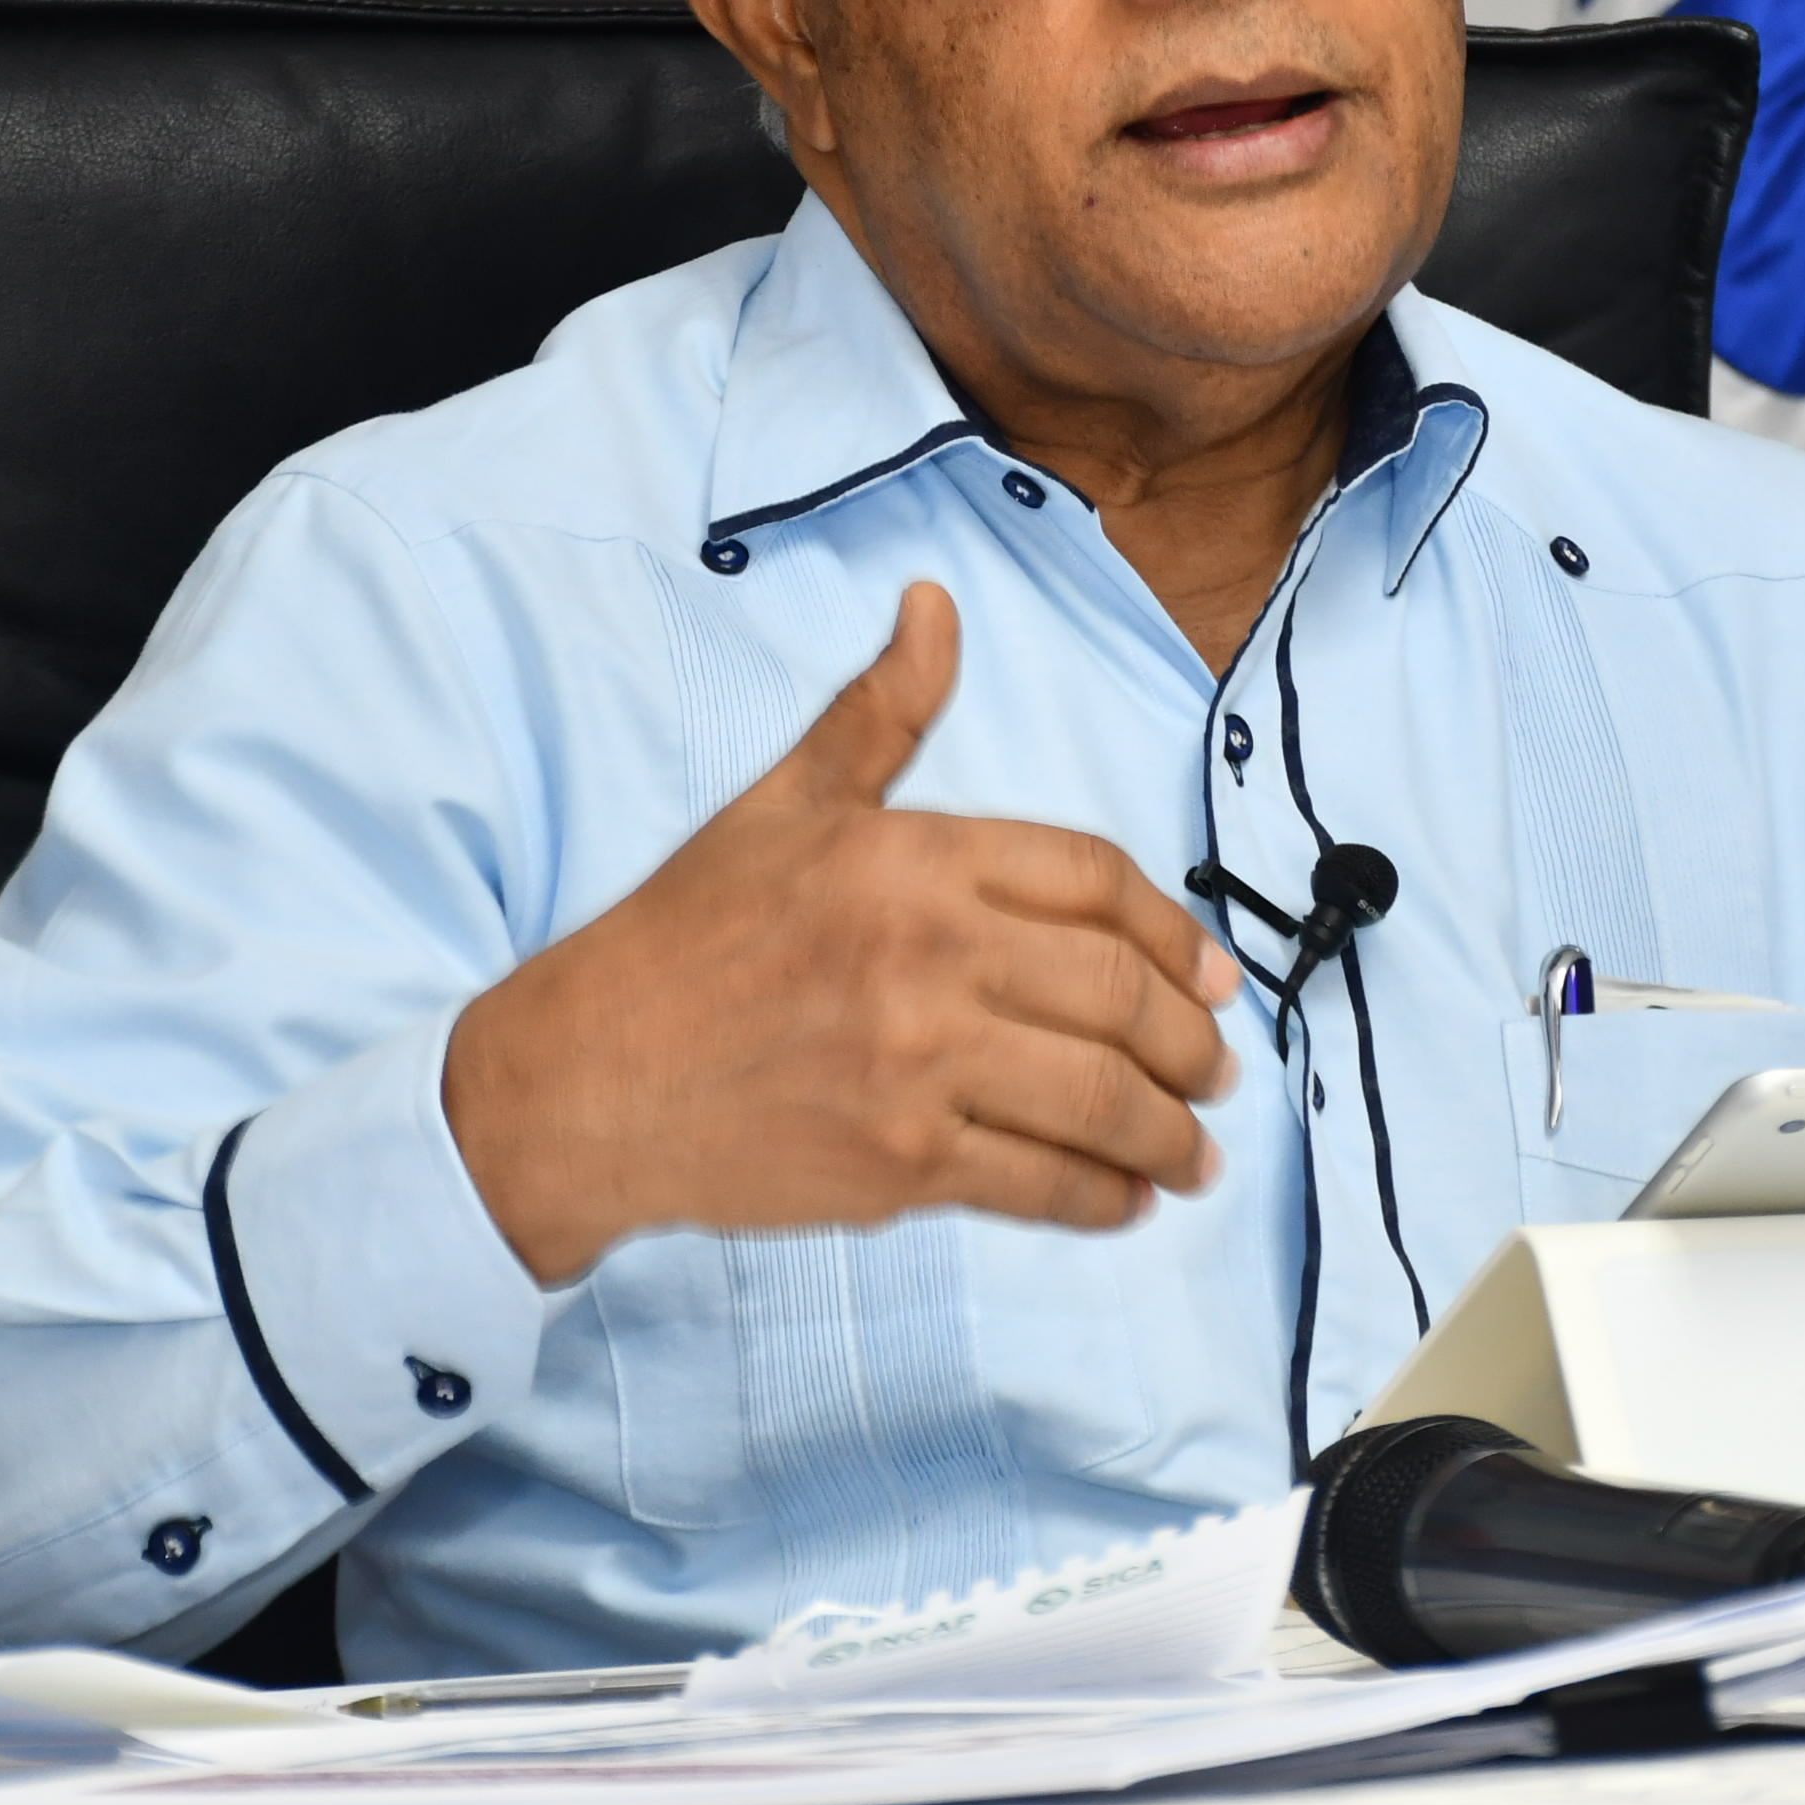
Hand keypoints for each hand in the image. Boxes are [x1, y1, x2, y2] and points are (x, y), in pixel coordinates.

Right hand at [443, 581, 1242, 1280]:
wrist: (585, 1078)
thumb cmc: (687, 938)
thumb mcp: (784, 804)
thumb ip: (879, 713)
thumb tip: (933, 606)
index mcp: (911, 857)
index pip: (1094, 878)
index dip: (1174, 931)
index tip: (1213, 976)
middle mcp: (926, 957)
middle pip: (1116, 993)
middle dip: (1191, 1040)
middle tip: (1218, 1066)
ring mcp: (917, 1067)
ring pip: (1096, 1099)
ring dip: (1169, 1131)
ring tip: (1194, 1149)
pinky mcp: (898, 1163)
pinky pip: (1038, 1183)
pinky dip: (1102, 1197)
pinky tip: (1126, 1198)